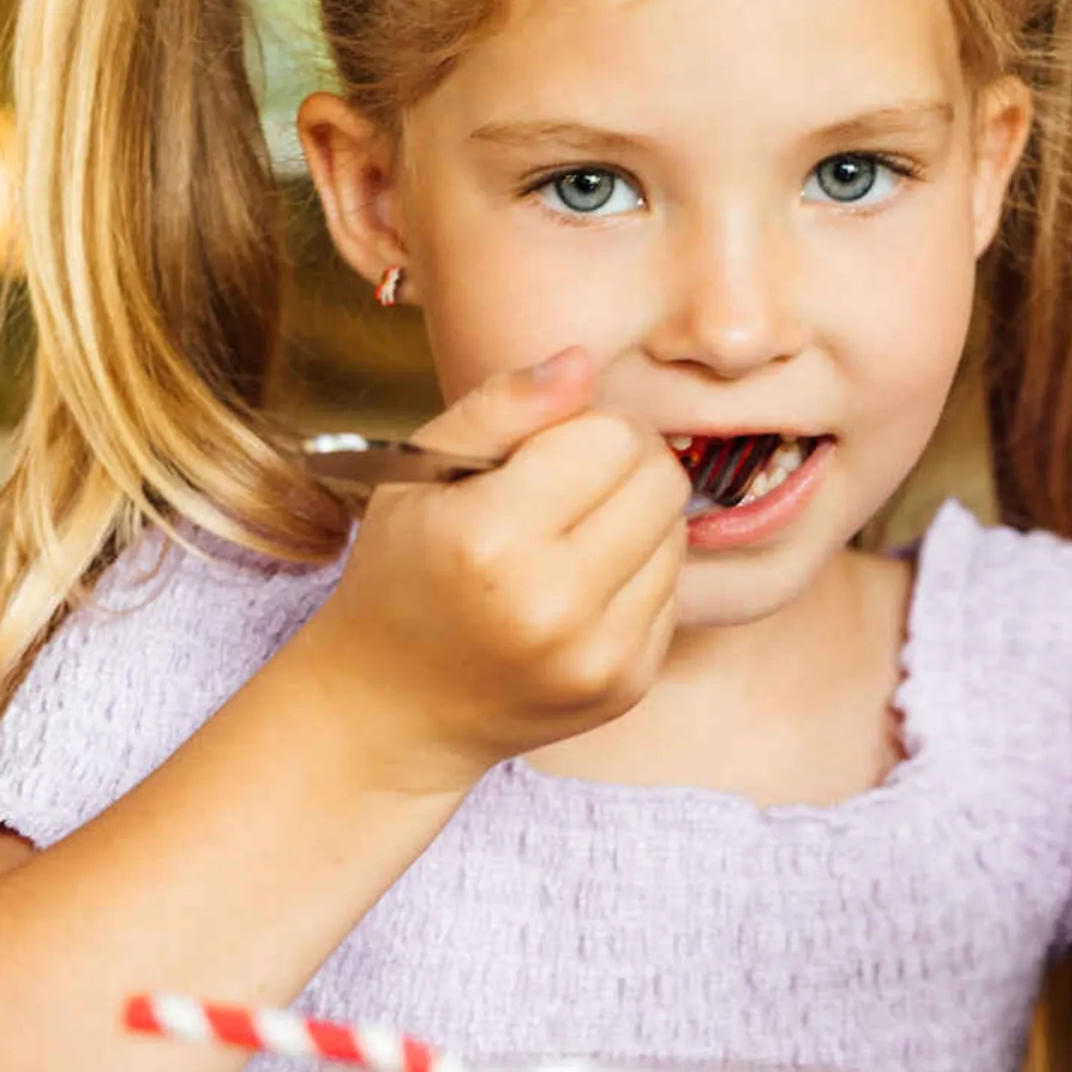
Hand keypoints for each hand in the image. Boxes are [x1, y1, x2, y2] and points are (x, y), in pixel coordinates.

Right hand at [301, 347, 690, 785]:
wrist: (394, 709)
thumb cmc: (402, 573)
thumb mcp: (420, 472)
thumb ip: (502, 405)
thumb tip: (582, 362)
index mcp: (492, 538)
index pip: (609, 437)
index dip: (581, 428)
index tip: (545, 451)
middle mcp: (552, 603)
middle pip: (660, 481)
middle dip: (623, 464)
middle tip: (569, 484)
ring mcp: (597, 654)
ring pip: (677, 534)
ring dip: (635, 520)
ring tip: (570, 539)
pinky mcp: (628, 685)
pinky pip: (673, 592)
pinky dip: (635, 578)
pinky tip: (579, 591)